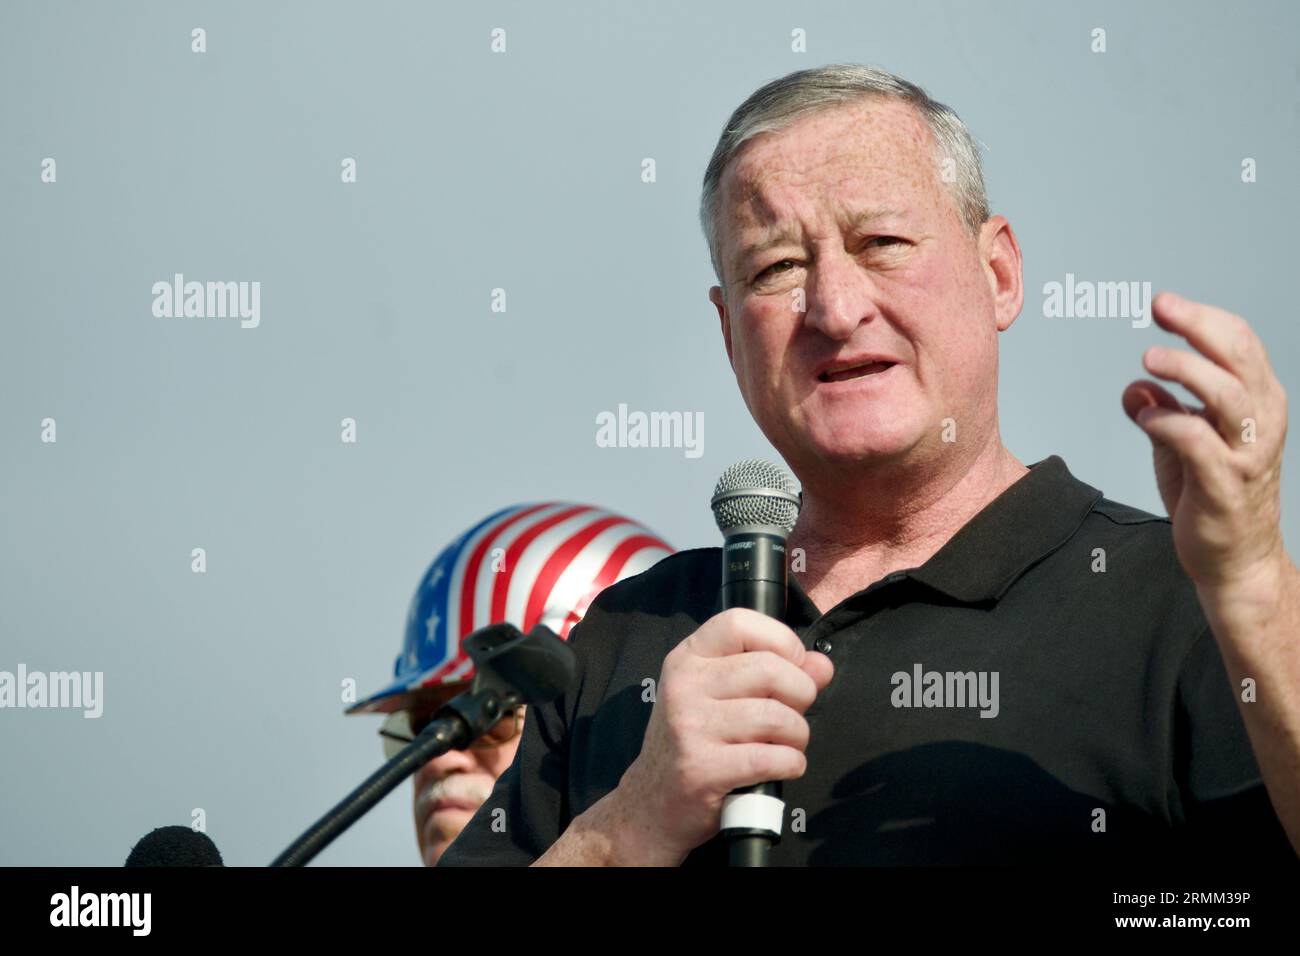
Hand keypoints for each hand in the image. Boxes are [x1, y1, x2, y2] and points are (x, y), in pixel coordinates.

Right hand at [612, 607, 832, 864]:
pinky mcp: (702, 769)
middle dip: (801, 694)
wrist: (653, 803)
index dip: (781, 640)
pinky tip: (781, 767)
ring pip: (777, 716)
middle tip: (792, 715)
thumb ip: (775, 673)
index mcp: (688, 659)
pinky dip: (791, 764)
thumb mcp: (722, 696)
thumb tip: (821, 665)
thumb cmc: (695, 742)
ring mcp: (690, 727)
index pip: (740, 622)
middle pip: (770, 669)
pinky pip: (772, 758)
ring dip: (798, 735)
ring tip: (786, 745)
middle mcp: (684, 686)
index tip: (792, 666)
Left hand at [1122, 291, 1289, 593]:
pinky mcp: (1223, 486)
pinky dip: (1172, 422)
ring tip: (1150, 358)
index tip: (1164, 304)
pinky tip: (1146, 417)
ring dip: (1189, 370)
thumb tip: (1135, 387)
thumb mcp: (1180, 445)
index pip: (1239, 344)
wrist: (1233, 560)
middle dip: (1200, 326)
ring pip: (1229, 395)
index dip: (1203, 318)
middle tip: (1161, 309)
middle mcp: (1260, 424)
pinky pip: (1201, 443)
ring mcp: (1245, 455)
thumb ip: (1162, 411)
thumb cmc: (1209, 496)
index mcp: (1257, 404)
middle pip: (1239, 358)